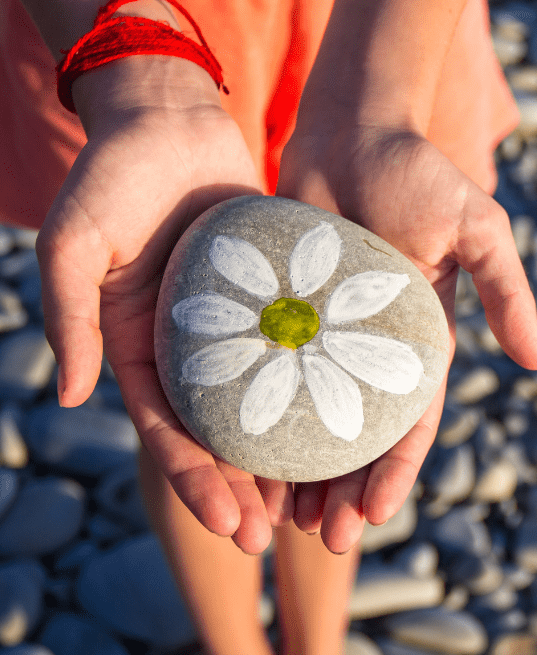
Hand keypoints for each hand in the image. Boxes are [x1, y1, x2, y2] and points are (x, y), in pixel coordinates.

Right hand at [37, 56, 290, 553]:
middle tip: (276, 535)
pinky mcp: (273, 295)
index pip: (169, 432)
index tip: (228, 526)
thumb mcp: (75, 245)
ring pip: (265, 402)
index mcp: (139, 347)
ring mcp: (234, 324)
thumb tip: (71, 397)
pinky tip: (346, 421)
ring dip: (284, 453)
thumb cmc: (112, 177)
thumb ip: (71, 317)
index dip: (197, 481)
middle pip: (220, 432)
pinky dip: (315, 387)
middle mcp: (189, 347)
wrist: (169, 120)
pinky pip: (298, 349)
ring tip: (315, 501)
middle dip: (244, 487)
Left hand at [277, 118, 536, 552]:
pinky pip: (266, 372)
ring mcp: (324, 333)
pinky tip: (236, 454)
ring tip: (279, 519)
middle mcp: (370, 346)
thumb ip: (505, 290)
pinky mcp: (282, 312)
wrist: (351, 127)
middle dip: (345, 489)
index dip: (396, 471)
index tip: (373, 517)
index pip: (410, 420)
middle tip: (321, 540)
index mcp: (419, 338)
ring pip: (307, 417)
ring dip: (300, 470)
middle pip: (357, 434)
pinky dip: (255, 415)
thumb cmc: (418, 172)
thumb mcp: (478, 227)